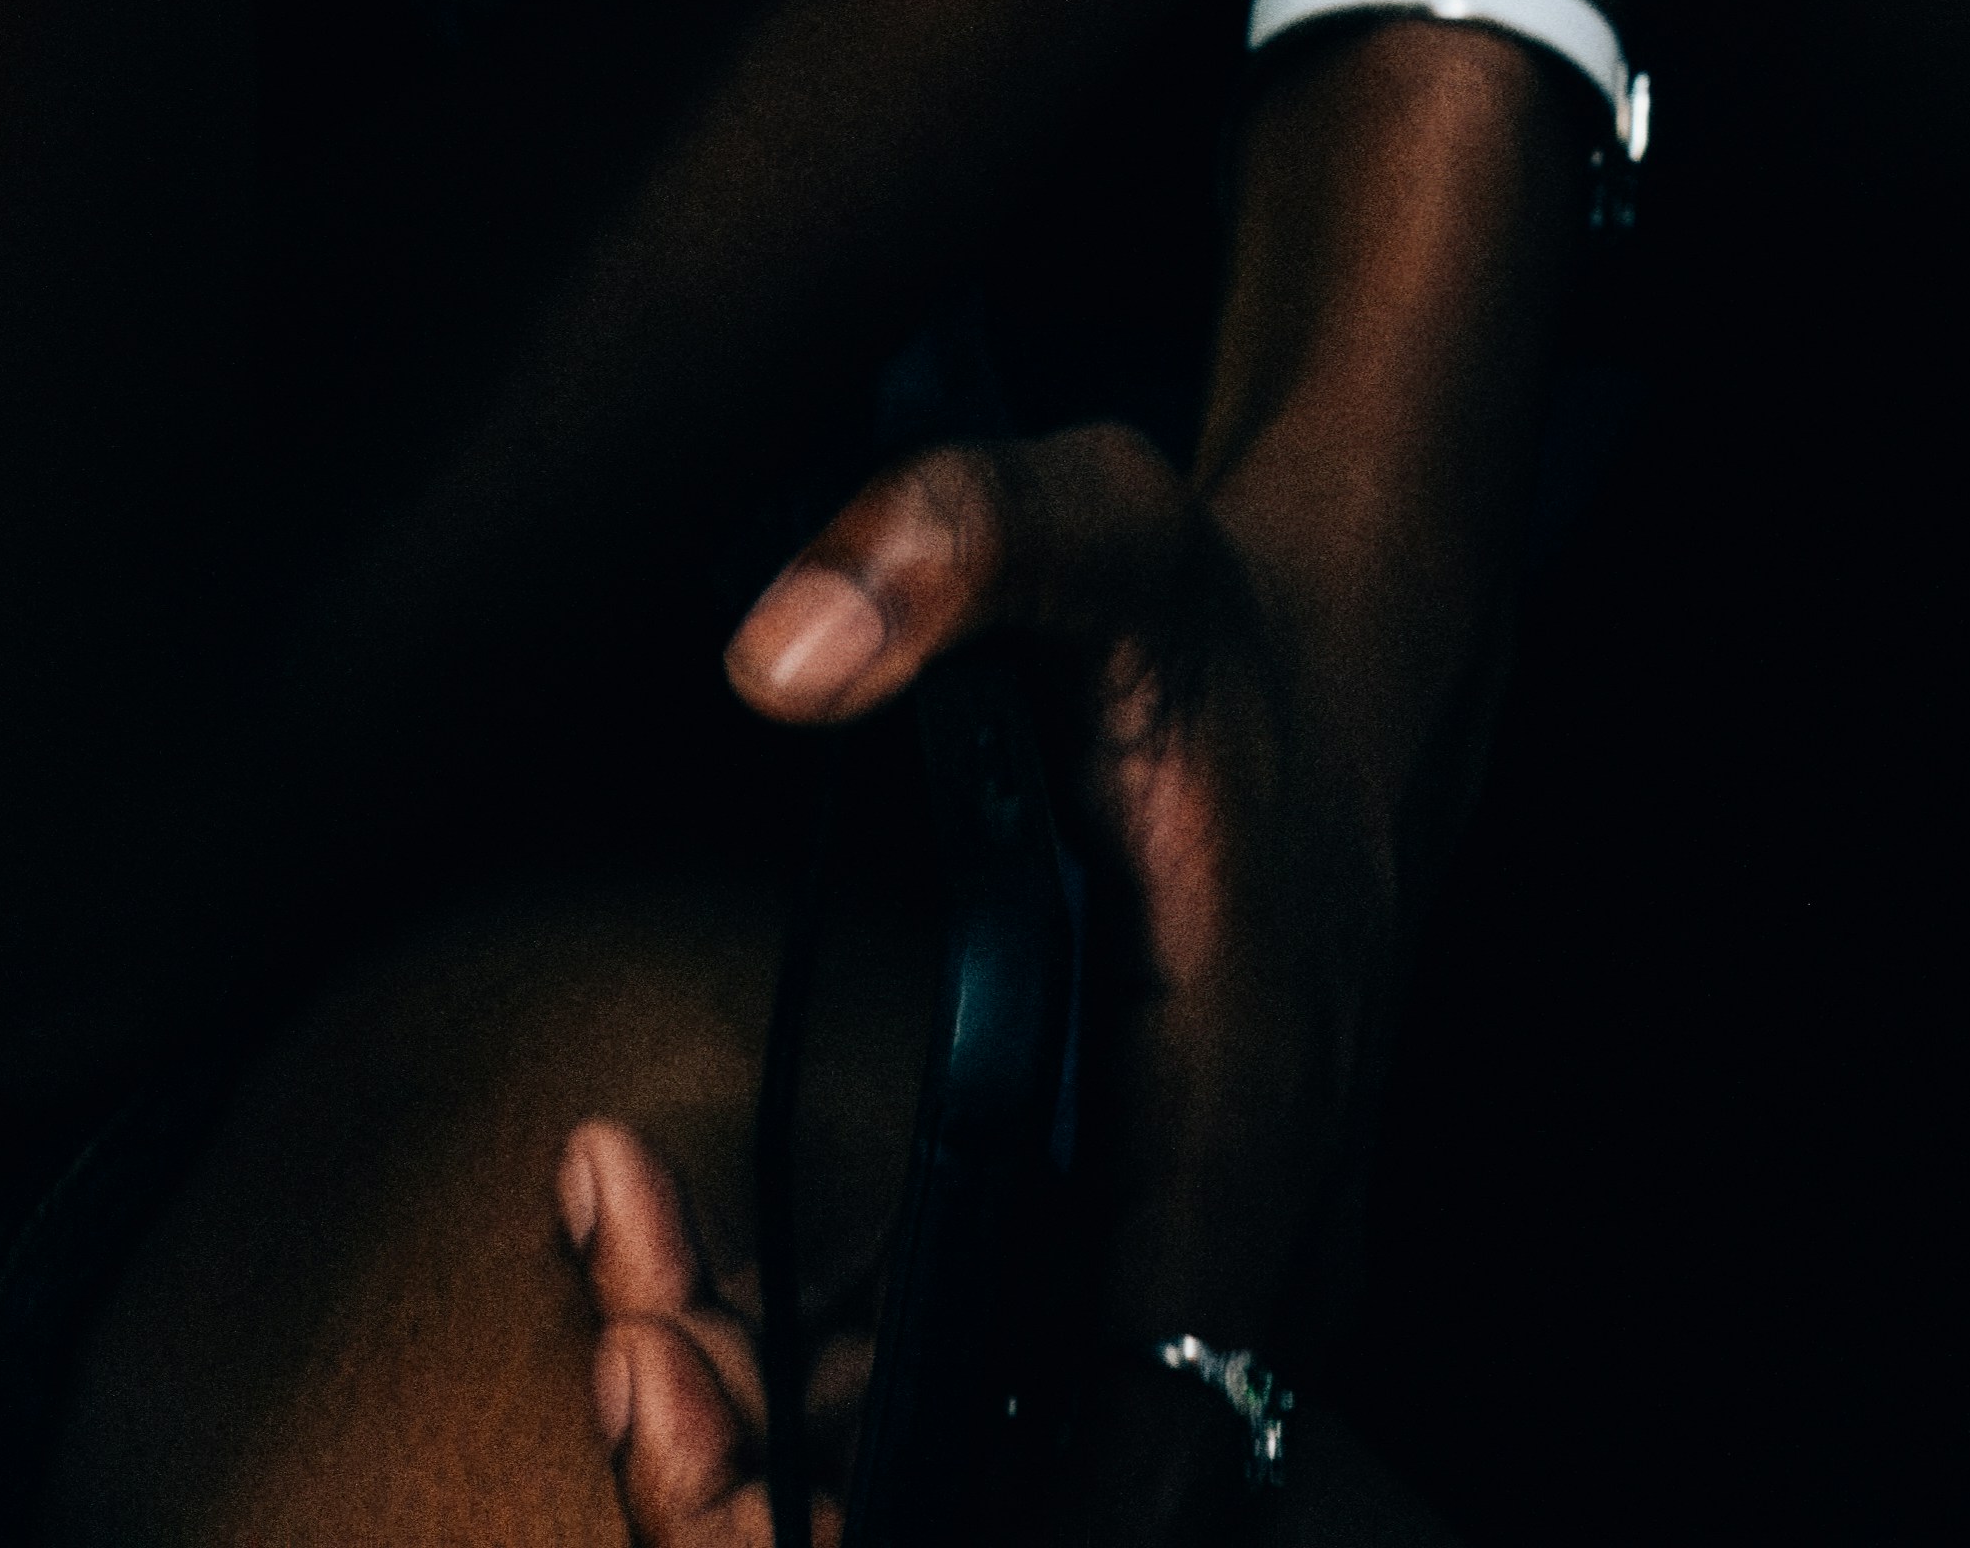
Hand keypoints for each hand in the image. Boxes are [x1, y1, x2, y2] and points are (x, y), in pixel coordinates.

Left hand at [573, 427, 1405, 1544]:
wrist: (1344, 671)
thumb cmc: (1229, 626)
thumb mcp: (1116, 522)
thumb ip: (959, 539)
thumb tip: (772, 649)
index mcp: (1244, 1134)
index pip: (1117, 1462)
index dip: (912, 1521)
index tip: (724, 1440)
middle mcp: (1233, 1258)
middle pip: (1014, 1514)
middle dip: (784, 1493)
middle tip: (633, 1352)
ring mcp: (1177, 1280)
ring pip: (965, 1480)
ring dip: (769, 1438)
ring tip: (625, 1272)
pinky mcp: (1113, 1271)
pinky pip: (954, 1400)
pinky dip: (801, 1372)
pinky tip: (666, 1255)